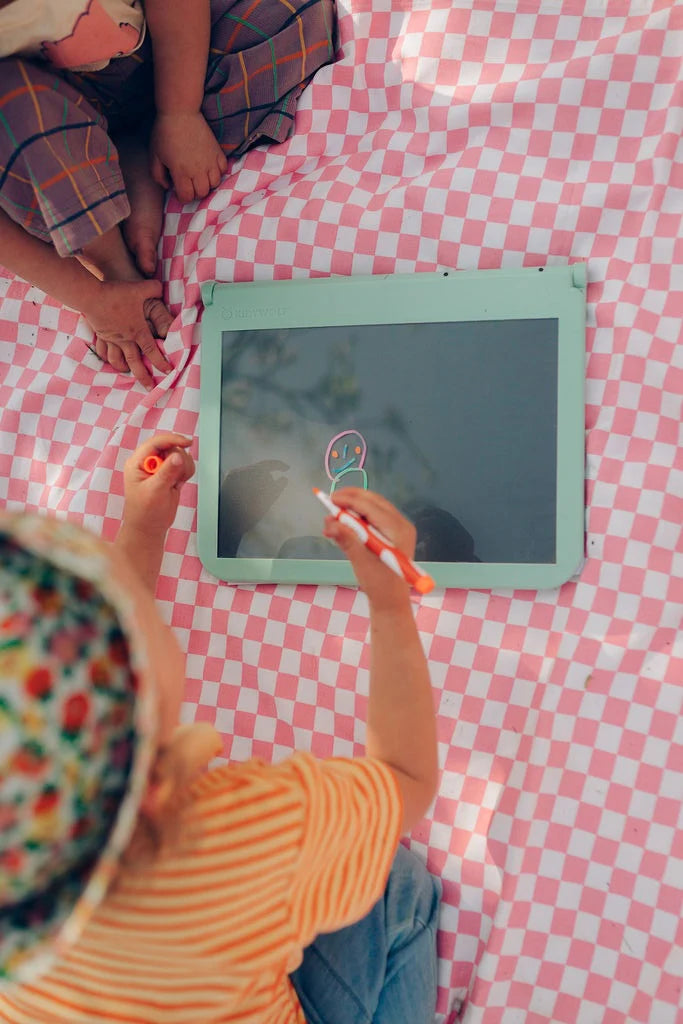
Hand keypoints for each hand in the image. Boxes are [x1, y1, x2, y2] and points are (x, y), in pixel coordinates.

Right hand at [82, 279, 172, 389]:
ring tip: (128, 373)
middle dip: (143, 376)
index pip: (152, 350)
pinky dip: (107, 358)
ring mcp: (111, 338)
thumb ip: (153, 288)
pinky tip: (110, 361)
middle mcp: (125, 339)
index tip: (169, 372)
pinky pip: (104, 351)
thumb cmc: (116, 293)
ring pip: (117, 360)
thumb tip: (162, 288)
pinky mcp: (100, 335)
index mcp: (137, 331)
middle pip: (135, 362)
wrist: (90, 295)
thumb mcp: (140, 289)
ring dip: (124, 368)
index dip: (161, 362)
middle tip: (150, 387)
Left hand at [122, 433, 194, 541]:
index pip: (156, 442)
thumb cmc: (145, 512)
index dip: (172, 440)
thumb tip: (178, 456)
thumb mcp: (155, 491)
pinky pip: (184, 465)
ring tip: (176, 483)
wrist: (149, 528)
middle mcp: (148, 462)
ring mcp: (160, 468)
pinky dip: (186, 472)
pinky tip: (179, 484)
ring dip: (184, 467)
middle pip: (170, 447)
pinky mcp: (170, 474)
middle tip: (176, 477)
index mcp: (137, 462)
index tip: (187, 443)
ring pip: (180, 455)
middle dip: (178, 460)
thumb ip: (167, 472)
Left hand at [149, 112, 227, 202]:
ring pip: (214, 184)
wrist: (180, 112)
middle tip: (188, 184)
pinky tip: (209, 167)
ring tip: (199, 176)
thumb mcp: (154, 155)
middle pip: (202, 193)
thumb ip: (158, 175)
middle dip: (194, 192)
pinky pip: (223, 170)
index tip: (178, 190)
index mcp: (181, 172)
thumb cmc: (164, 133)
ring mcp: (210, 161)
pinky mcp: (218, 152)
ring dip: (207, 183)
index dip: (181, 197)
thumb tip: (168, 186)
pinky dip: (217, 172)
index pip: (186, 197)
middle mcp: (197, 170)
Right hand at [323, 488, 416, 608]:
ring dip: (353, 507)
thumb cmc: (378, 583)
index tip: (330, 499)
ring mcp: (399, 527)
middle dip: (351, 498)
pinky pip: (374, 516)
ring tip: (334, 514)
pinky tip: (344, 522)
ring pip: (373, 506)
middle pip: (374, 501)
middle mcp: (401, 524)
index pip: (371, 507)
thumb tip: (329, 523)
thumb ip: (347, 539)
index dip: (349, 500)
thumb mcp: (360, 561)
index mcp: (398, 530)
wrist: (390, 599)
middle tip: (330, 501)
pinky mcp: (392, 532)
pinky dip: (358, 516)